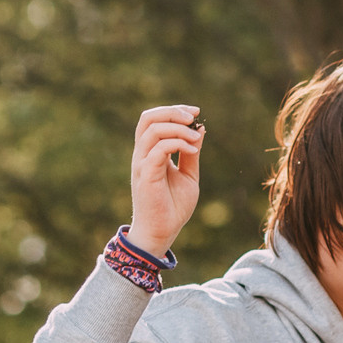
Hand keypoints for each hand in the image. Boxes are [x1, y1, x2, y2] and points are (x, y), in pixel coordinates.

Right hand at [126, 105, 203, 256]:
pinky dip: (177, 143)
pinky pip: (158, 149)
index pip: (154, 120)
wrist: (162, 232)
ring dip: (178, 129)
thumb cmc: (173, 207)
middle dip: (172, 112)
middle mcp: (142, 155)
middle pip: (148, 118)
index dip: (174, 111)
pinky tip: (192, 150)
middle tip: (193, 117)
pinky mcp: (146, 175)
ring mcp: (142, 164)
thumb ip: (191, 153)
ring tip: (195, 139)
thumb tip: (200, 129)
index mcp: (150, 152)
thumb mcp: (188, 175)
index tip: (196, 113)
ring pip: (153, 130)